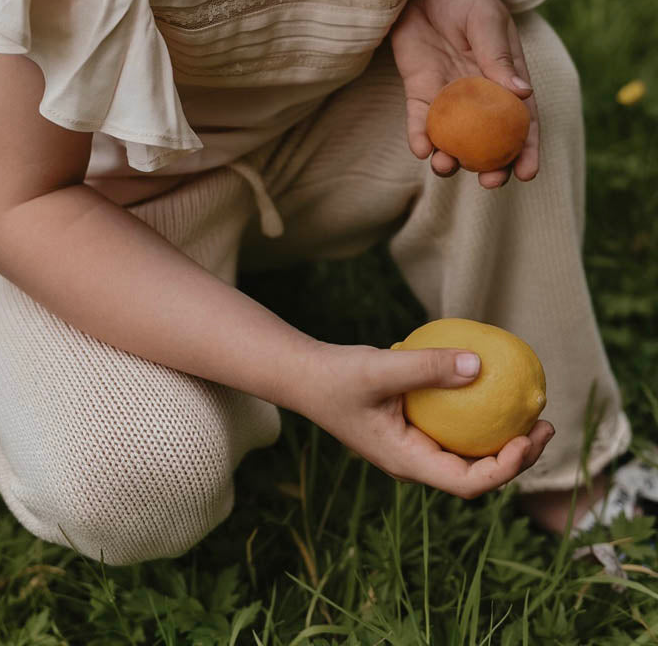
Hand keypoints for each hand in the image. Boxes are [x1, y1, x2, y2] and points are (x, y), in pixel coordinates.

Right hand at [301, 340, 554, 498]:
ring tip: (529, 412)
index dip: (504, 469)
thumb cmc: (338, 375)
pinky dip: (478, 417)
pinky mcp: (410, 428)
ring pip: (466, 454)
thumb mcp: (382, 367)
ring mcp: (412, 447)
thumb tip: (481, 364)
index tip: (527, 438)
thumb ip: (429, 367)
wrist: (304, 376)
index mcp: (407, 462)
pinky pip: (453, 430)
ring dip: (502, 440)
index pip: (466, 483)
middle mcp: (413, 462)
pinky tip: (490, 388)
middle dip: (516, 457)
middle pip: (475, 474)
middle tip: (544, 424)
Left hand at [391, 0, 538, 188]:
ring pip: (453, 136)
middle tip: (488, 183)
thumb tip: (523, 92)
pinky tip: (421, 149)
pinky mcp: (420, 90)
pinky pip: (420, 120)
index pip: (522, 120)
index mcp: (507, 78)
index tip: (527, 173)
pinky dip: (420, 137)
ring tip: (446, 166)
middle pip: (489, 138)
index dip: (527, 149)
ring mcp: (449, 94)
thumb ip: (499, 56)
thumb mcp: (486, 22)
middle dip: (491, 166)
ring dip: (451, 157)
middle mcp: (480, 93)